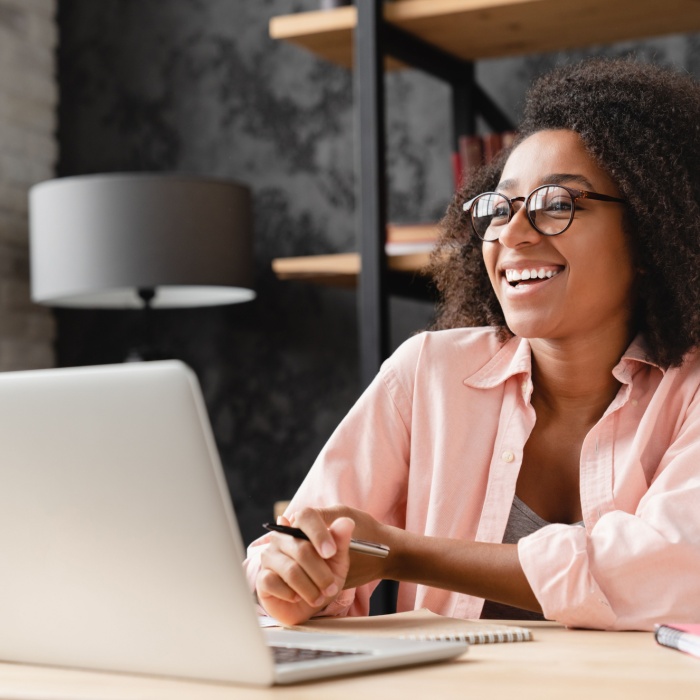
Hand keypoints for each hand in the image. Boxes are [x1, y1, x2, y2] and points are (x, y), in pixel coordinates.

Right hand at [256, 508, 354, 625]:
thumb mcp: (336, 560)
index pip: (306, 516)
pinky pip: (274, 583)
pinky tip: (297, 597)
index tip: (331, 552)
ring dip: (309, 588)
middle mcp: (281, 538)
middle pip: (302, 550)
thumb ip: (340, 541)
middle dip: (321, 573)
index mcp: (300, 527)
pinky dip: (291, 594)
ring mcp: (269, 556)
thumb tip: (346, 522)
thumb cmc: (322, 577)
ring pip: (291, 570)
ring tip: (318, 597)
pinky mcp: (262, 577)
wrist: (308, 604)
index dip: (319, 533)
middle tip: (331, 587)